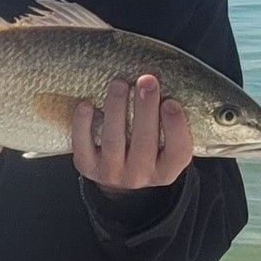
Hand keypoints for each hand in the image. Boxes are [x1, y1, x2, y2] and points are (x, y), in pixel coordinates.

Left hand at [72, 75, 192, 194]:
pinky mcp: (87, 167)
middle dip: (146, 108)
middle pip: (144, 142)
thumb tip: (161, 87)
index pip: (178, 152)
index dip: (176, 127)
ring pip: (113, 141)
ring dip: (116, 109)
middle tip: (146, 81)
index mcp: (166, 171)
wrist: (117, 180)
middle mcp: (140, 176)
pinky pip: (83, 145)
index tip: (171, 102)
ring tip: (119, 84)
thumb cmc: (145, 152)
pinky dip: (83, 123)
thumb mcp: (166, 148)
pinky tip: (86, 104)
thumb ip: (169, 125)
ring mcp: (112, 173)